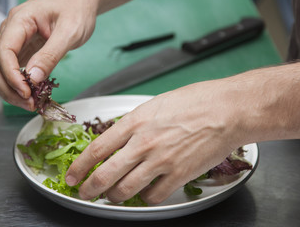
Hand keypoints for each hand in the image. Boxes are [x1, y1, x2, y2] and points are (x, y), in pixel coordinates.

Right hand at [0, 0, 97, 110]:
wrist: (79, 2)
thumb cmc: (76, 10)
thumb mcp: (69, 32)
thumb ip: (51, 55)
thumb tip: (33, 77)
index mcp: (20, 20)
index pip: (4, 51)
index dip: (12, 76)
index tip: (26, 92)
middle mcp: (11, 31)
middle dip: (9, 88)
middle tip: (29, 104)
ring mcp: (15, 41)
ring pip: (0, 70)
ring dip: (11, 90)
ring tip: (31, 103)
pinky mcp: (22, 50)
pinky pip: (12, 71)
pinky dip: (18, 85)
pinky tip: (32, 95)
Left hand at [65, 81, 244, 204]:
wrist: (226, 110)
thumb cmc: (195, 102)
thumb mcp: (155, 105)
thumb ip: (135, 124)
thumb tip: (120, 139)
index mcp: (135, 122)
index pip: (96, 148)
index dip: (80, 166)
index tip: (73, 175)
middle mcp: (144, 143)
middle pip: (105, 175)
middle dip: (90, 189)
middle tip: (86, 193)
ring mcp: (160, 161)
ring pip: (125, 190)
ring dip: (115, 196)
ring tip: (114, 196)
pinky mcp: (178, 175)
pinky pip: (153, 196)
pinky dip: (146, 198)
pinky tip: (147, 192)